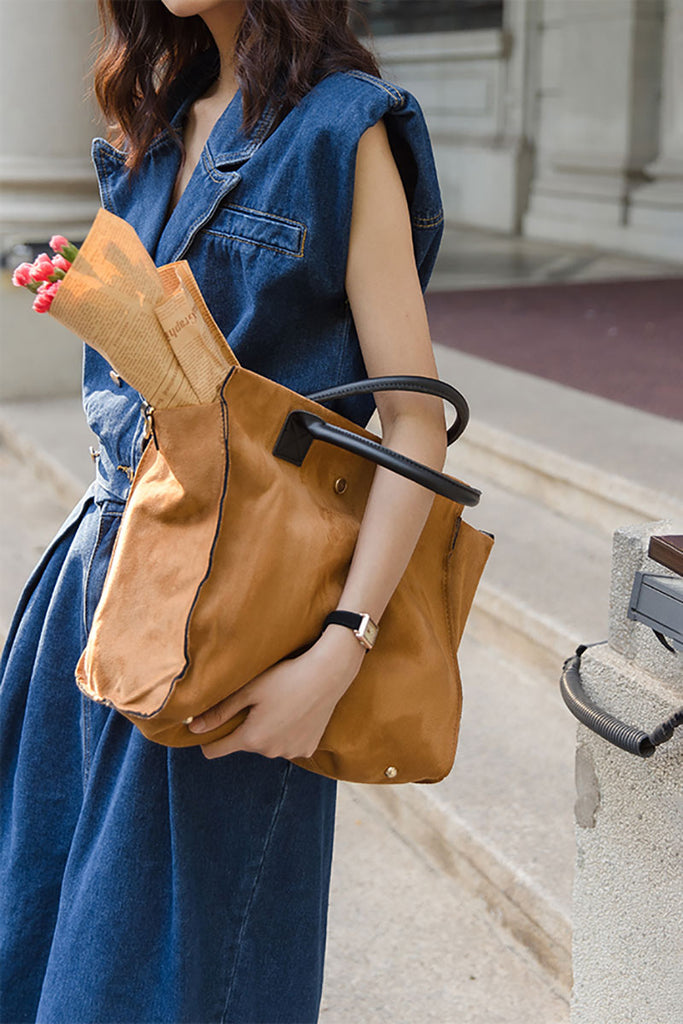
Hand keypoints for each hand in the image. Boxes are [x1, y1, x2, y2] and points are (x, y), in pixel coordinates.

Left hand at [187, 625, 366, 759]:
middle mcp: (270, 752)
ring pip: (267, 745)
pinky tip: (295, 713)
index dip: (208, 740)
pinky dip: (287, 733)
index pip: (215, 752)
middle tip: (257, 702)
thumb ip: (219, 712)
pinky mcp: (308, 748)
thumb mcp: (248, 690)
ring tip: (279, 705)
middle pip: (245, 744)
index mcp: (252, 738)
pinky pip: (288, 744)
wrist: (327, 674)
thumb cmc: (285, 677)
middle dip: (245, 728)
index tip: (209, 727)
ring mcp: (291, 752)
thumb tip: (192, 728)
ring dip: (267, 731)